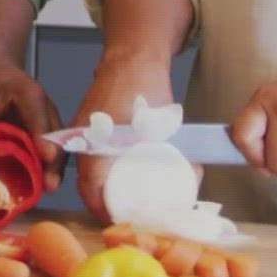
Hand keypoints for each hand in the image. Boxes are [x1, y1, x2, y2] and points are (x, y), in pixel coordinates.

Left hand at [0, 45, 65, 189]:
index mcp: (30, 96)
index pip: (40, 118)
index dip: (44, 138)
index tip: (45, 157)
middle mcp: (43, 112)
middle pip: (55, 140)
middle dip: (53, 165)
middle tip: (48, 187)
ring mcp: (43, 127)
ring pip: (53, 152)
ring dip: (47, 173)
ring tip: (39, 195)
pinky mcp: (35, 140)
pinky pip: (40, 159)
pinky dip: (35, 174)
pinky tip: (26, 191)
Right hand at [68, 47, 184, 223]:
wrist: (133, 56)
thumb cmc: (146, 88)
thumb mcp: (165, 124)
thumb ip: (180, 154)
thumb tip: (194, 180)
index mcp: (98, 143)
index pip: (91, 187)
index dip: (101, 209)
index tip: (115, 220)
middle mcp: (84, 138)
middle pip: (86, 181)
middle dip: (100, 202)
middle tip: (120, 215)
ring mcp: (83, 129)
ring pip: (86, 167)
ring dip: (98, 186)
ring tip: (118, 199)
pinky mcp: (87, 122)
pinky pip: (88, 152)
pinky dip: (98, 168)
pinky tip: (113, 173)